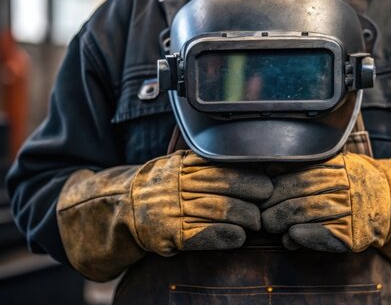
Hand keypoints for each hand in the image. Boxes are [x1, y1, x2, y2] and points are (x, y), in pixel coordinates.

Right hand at [131, 150, 272, 252]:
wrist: (121, 209)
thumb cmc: (161, 186)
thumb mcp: (176, 165)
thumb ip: (202, 161)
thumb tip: (244, 155)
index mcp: (182, 165)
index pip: (221, 165)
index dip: (247, 172)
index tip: (266, 178)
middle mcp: (177, 184)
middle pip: (223, 185)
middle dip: (252, 191)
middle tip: (268, 197)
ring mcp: (172, 209)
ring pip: (217, 209)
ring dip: (244, 216)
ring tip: (258, 221)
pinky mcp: (169, 234)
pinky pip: (202, 234)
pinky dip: (225, 236)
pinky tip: (239, 236)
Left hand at [260, 152, 390, 276]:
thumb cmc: (356, 183)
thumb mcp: (337, 164)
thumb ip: (307, 167)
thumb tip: (270, 171)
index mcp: (338, 166)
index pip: (299, 174)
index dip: (276, 185)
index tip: (262, 193)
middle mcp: (345, 185)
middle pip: (299, 192)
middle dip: (274, 204)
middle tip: (261, 213)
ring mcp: (350, 210)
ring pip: (306, 212)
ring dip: (282, 220)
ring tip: (270, 225)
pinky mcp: (353, 234)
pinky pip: (322, 234)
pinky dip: (303, 235)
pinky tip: (291, 236)